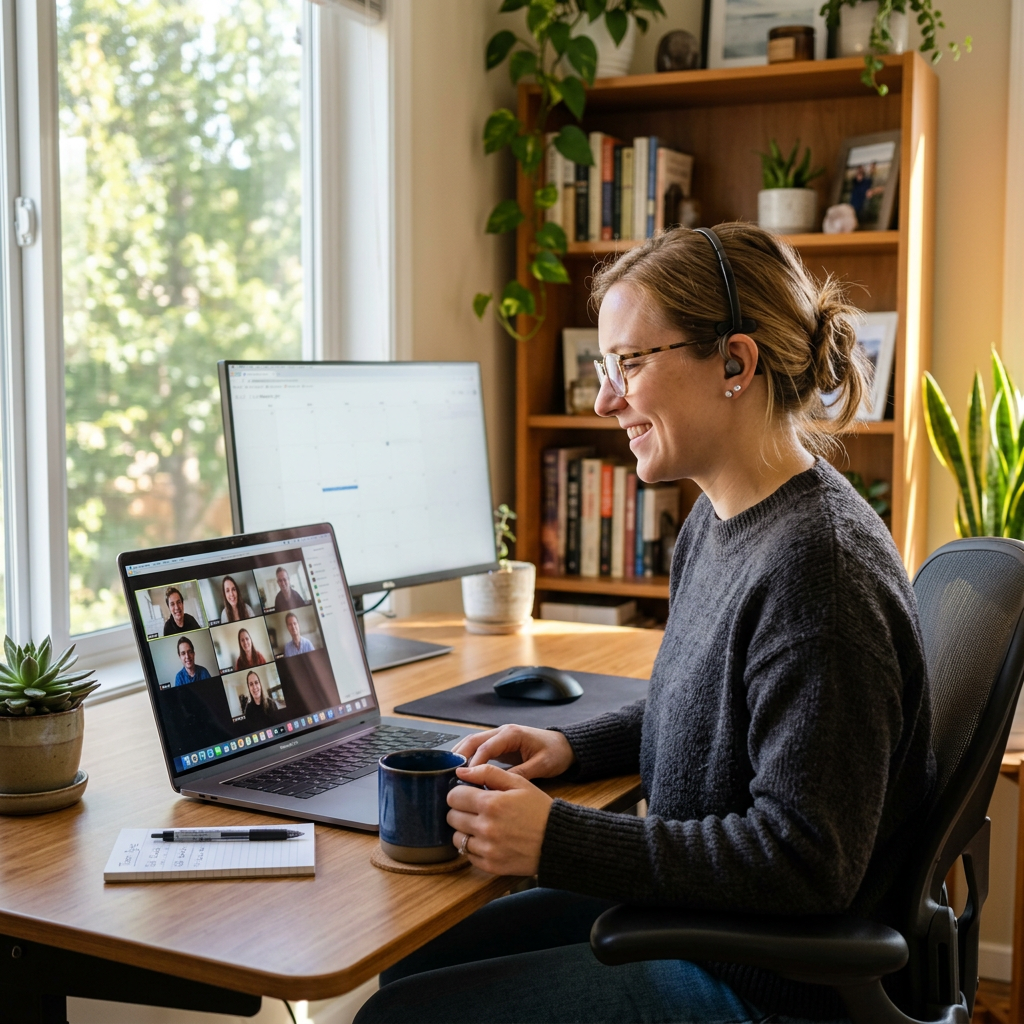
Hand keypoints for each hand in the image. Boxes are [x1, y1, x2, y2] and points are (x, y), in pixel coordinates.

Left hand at [447, 764, 551, 875]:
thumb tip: (460, 771)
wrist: (557, 840)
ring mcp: (487, 849)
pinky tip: (487, 841)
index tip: (467, 795)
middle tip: (475, 810)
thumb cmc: (538, 809)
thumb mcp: (518, 783)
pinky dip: (473, 848)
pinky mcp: (490, 866)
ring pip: (457, 838)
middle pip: (452, 817)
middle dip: (461, 811)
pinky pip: (467, 855)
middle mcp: (485, 827)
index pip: (454, 797)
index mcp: (491, 803)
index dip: (459, 793)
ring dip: (465, 831)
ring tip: (481, 826)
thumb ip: (488, 773)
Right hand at [453, 724, 574, 779]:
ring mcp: (499, 736)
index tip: (464, 778)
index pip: (486, 747)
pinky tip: (461, 771)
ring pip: (473, 742)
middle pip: (473, 740)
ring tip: (448, 773)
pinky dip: (468, 757)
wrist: (565, 746)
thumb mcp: (541, 765)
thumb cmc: (555, 753)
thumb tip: (500, 786)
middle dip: (459, 756)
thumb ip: (521, 773)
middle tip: (448, 774)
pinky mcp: (499, 744)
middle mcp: (502, 732)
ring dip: (460, 755)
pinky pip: (479, 748)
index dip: (473, 762)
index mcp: (512, 734)